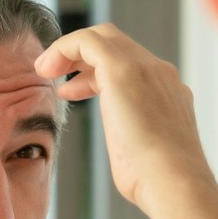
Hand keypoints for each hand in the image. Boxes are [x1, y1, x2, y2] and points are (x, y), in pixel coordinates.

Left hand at [34, 24, 212, 213]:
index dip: (96, 74)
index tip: (72, 91)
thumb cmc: (155, 181)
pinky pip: (86, 41)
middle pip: (117, 44)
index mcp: (168, 93)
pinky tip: (45, 69)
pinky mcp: (123, 68)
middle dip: (82, 56)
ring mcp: (145, 67)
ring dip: (69, 50)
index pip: (130, 64)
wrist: (173, 182)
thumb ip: (136, 140)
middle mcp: (160, 74)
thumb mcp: (146, 154)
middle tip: (55, 74)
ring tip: (44, 71)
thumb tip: (129, 153)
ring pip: (103, 36)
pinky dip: (62, 48)